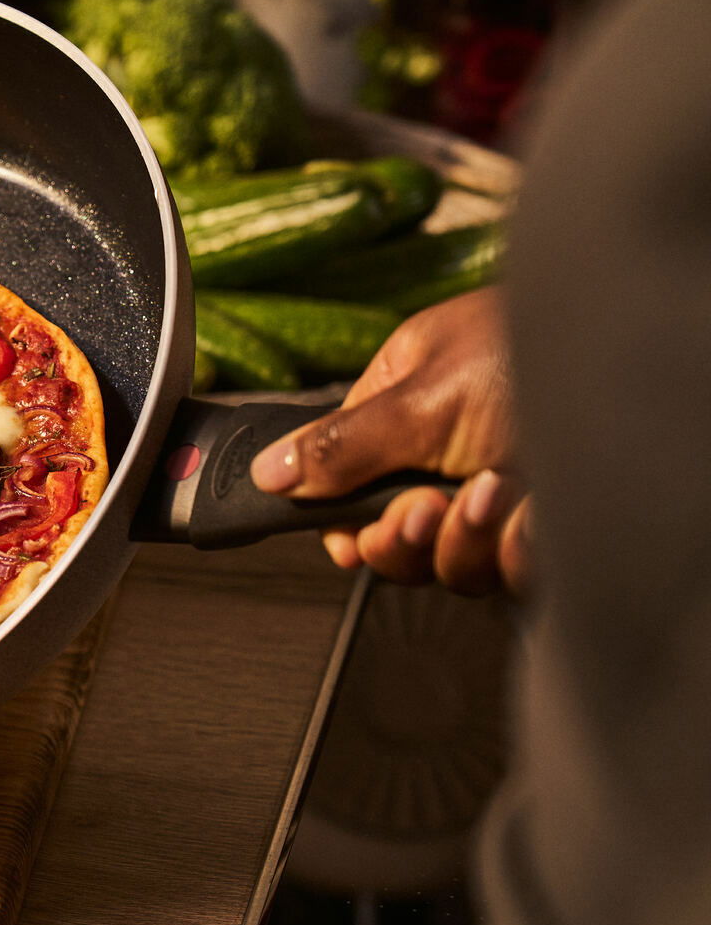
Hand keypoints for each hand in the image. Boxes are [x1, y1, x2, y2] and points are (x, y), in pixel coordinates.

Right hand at [247, 288, 529, 594]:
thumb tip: (267, 471)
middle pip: (391, 537)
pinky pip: (508, 572)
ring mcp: (499, 494)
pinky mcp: (544, 531)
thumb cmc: (542, 352)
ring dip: (467, 538)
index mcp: (406, 404)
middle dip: (407, 534)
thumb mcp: (423, 396)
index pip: (344, 481)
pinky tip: (539, 508)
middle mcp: (449, 452)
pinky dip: (521, 547)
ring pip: (448, 565)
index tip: (349, 539)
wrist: (657, 371)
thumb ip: (340, 444)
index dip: (344, 521)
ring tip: (499, 492)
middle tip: (428, 508)